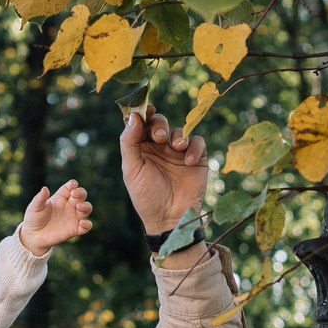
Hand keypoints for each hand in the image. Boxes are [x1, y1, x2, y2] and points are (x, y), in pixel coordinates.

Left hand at [17, 178, 93, 254]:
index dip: (73, 184)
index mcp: (60, 198)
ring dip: (86, 206)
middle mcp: (69, 206)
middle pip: (81, 196)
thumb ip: (39, 199)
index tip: (73, 185)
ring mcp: (73, 218)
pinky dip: (87, 224)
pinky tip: (82, 223)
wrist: (33, 236)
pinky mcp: (75, 230)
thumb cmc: (33, 219)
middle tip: (75, 194)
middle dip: (81, 193)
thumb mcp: (34, 208)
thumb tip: (44, 188)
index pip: (70, 188)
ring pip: (86, 209)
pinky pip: (86, 226)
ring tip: (79, 207)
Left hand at [119, 106, 208, 236]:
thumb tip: (134, 116)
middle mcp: (159, 147)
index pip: (141, 123)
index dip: (142, 113)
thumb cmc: (146, 196)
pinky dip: (194, 147)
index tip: (145, 109)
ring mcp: (178, 152)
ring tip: (176, 148)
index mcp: (141, 148)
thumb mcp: (132, 169)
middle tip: (159, 135)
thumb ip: (130, 142)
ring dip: (177, 135)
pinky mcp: (196, 159)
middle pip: (160, 122)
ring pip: (179, 130)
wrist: (169, 218)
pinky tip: (188, 161)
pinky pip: (198, 142)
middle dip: (160, 124)